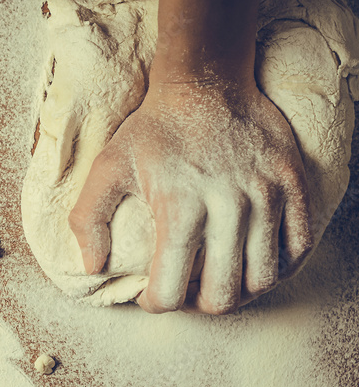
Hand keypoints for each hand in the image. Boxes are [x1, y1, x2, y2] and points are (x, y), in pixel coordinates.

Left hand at [69, 80, 312, 313]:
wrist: (205, 81)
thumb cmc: (153, 130)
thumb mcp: (106, 168)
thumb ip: (87, 220)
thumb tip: (91, 266)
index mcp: (178, 209)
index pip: (171, 291)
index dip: (156, 304)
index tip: (151, 297)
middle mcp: (227, 207)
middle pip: (223, 295)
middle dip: (198, 305)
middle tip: (186, 291)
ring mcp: (266, 196)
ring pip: (263, 279)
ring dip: (238, 291)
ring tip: (217, 280)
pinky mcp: (293, 185)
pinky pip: (298, 248)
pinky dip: (277, 267)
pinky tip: (252, 262)